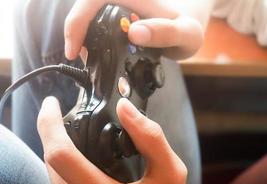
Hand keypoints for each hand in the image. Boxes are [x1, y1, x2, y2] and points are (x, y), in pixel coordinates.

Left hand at [37, 97, 186, 183]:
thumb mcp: (169, 174)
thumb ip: (150, 138)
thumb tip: (125, 107)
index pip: (61, 155)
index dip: (51, 125)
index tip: (52, 105)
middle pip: (51, 160)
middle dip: (53, 130)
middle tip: (63, 111)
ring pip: (54, 171)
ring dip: (59, 145)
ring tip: (72, 127)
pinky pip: (61, 180)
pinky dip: (66, 160)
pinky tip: (81, 152)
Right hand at [64, 0, 203, 59]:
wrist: (189, 21)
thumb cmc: (188, 25)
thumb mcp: (185, 32)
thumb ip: (166, 32)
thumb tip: (135, 33)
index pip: (92, 0)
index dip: (77, 22)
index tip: (74, 49)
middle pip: (85, 10)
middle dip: (77, 34)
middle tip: (83, 60)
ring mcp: (118, 7)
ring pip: (89, 17)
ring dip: (84, 39)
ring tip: (91, 61)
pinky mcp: (118, 16)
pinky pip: (98, 24)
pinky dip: (93, 40)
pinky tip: (99, 54)